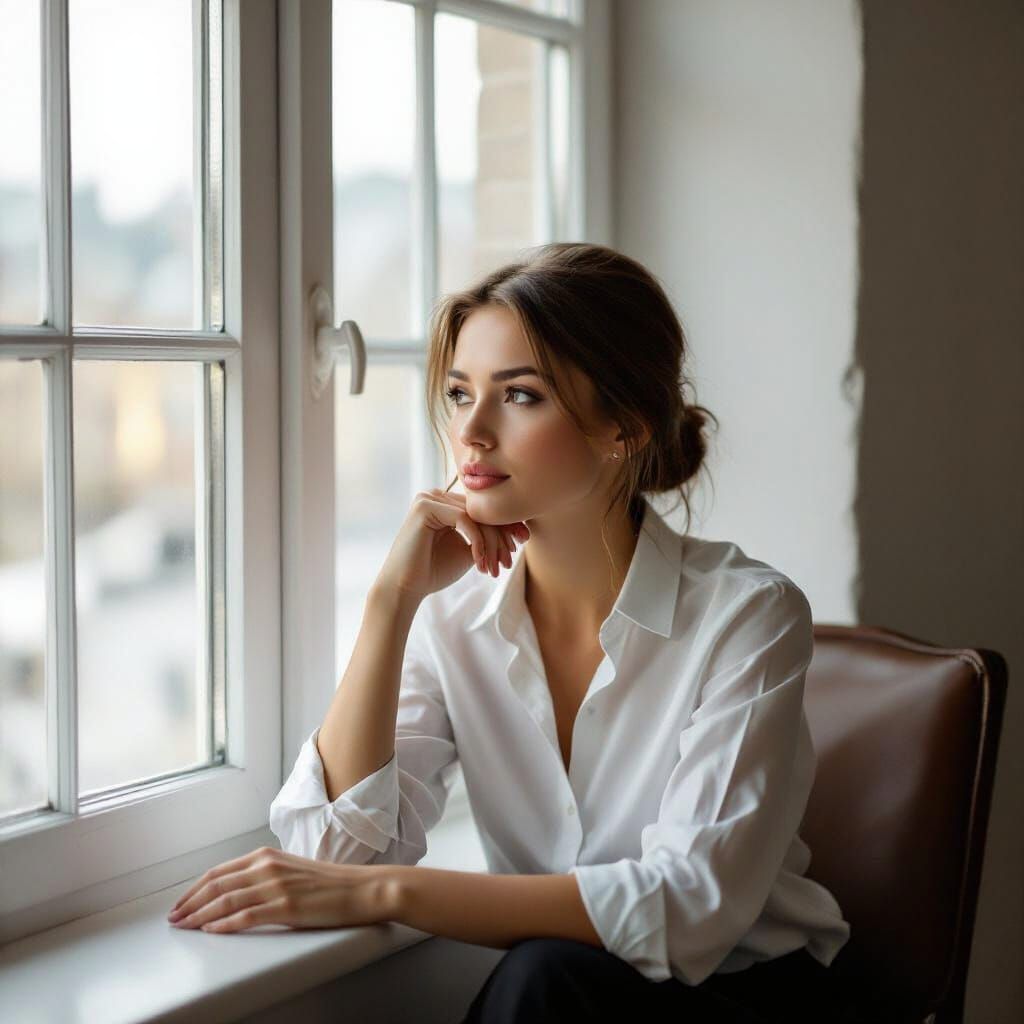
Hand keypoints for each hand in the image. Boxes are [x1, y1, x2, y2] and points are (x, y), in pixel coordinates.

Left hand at [166, 846, 394, 932]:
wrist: (360, 888)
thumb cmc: (329, 883)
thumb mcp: (291, 870)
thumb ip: (264, 876)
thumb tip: (237, 892)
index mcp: (267, 856)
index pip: (219, 872)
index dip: (194, 889)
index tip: (179, 904)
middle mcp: (267, 867)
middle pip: (216, 885)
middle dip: (189, 903)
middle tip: (173, 919)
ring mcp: (276, 886)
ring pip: (226, 901)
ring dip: (199, 915)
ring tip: (184, 927)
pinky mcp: (286, 906)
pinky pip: (246, 916)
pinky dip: (224, 924)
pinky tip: (211, 931)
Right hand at [374, 488, 529, 600]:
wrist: (405, 588)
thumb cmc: (435, 571)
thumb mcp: (469, 549)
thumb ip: (486, 535)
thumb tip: (516, 526)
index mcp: (446, 502)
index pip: (483, 508)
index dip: (506, 523)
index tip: (523, 541)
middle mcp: (436, 495)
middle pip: (481, 510)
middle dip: (502, 536)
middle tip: (510, 561)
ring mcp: (428, 498)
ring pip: (475, 516)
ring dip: (491, 543)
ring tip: (496, 568)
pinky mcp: (424, 506)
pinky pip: (463, 519)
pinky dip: (477, 542)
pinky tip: (480, 563)